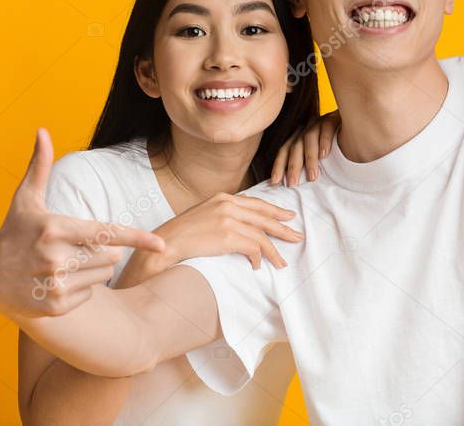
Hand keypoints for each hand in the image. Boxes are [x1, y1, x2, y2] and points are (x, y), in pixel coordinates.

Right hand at [0, 128, 164, 317]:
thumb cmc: (15, 232)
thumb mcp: (26, 200)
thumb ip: (39, 166)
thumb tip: (43, 130)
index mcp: (55, 229)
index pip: (105, 233)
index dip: (136, 238)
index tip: (160, 245)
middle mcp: (56, 258)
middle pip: (111, 255)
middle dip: (101, 250)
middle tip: (72, 247)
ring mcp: (55, 285)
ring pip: (103, 274)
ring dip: (92, 269)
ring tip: (63, 264)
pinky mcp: (55, 306)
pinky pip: (91, 293)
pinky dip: (80, 288)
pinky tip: (55, 282)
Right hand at [121, 192, 303, 285]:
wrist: (166, 243)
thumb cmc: (182, 234)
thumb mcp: (204, 215)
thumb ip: (223, 215)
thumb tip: (243, 226)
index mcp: (223, 198)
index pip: (256, 204)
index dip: (274, 211)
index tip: (288, 217)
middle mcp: (228, 205)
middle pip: (264, 217)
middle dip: (283, 228)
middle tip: (297, 236)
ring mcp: (228, 220)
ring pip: (261, 235)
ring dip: (273, 251)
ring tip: (281, 262)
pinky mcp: (228, 236)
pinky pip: (253, 248)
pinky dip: (258, 258)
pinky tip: (258, 266)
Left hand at [270, 110, 340, 186]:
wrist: (355, 125)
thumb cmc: (335, 147)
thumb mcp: (318, 156)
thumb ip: (307, 165)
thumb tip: (291, 184)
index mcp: (299, 136)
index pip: (284, 150)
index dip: (279, 166)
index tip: (274, 182)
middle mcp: (306, 128)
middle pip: (294, 146)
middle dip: (293, 166)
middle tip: (292, 184)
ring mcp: (319, 122)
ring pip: (308, 138)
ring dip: (309, 159)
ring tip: (312, 176)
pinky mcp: (333, 118)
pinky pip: (326, 129)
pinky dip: (324, 142)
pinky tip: (325, 155)